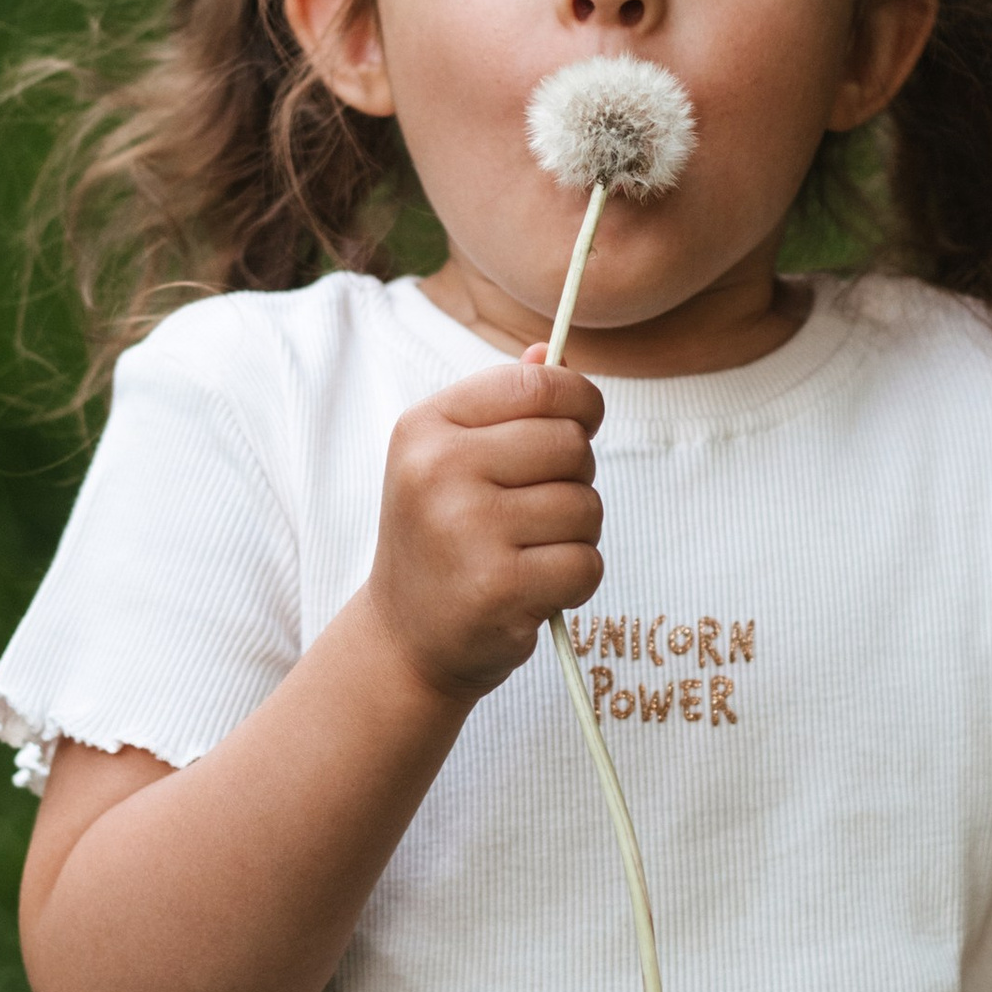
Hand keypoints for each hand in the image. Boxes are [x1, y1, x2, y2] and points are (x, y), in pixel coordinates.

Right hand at [365, 351, 604, 702]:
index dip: (581, 400)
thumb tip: (554, 353)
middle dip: (575, 477)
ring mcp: (466, 530)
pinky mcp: (498, 588)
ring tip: (530, 551)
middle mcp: (438, 470)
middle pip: (571, 444)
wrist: (405, 639)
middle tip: (538, 509)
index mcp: (426, 427)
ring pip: (585, 506)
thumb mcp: (451, 461)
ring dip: (577, 534)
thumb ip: (505, 405)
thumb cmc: (442, 538)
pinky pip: (586, 563)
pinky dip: (576, 580)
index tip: (582, 423)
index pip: (538, 384)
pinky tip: (535, 589)